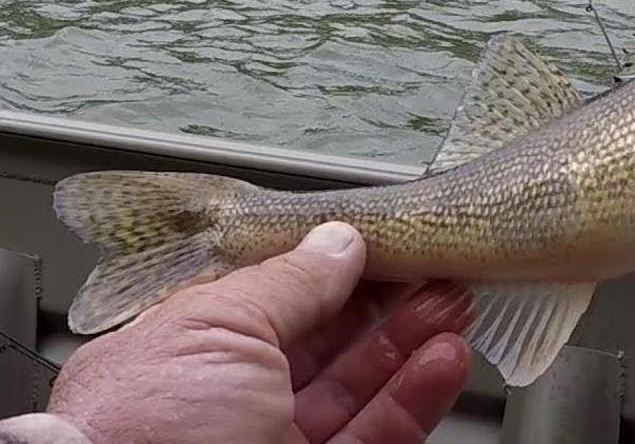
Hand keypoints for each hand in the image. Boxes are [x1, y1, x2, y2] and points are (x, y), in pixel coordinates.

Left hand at [47, 222, 471, 443]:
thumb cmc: (148, 431)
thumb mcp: (217, 326)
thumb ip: (288, 281)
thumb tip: (337, 242)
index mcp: (182, 356)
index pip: (268, 302)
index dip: (328, 270)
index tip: (380, 243)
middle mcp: (226, 406)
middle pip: (322, 343)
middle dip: (383, 301)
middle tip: (433, 266)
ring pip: (358, 388)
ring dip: (411, 342)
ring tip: (454, 304)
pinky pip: (379, 435)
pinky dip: (417, 396)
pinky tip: (445, 359)